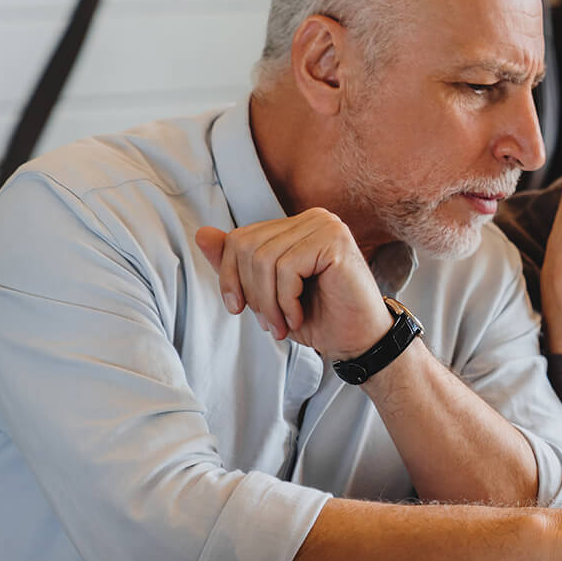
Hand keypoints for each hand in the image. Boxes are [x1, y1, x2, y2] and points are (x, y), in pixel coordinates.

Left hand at [195, 209, 390, 359]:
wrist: (359, 342)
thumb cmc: (319, 318)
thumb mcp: (266, 293)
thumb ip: (237, 265)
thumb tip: (202, 234)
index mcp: (296, 225)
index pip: (239, 238)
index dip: (230, 277)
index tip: (240, 309)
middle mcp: (312, 218)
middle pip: (247, 246)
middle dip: (250, 292)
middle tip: (269, 323)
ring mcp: (326, 226)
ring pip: (264, 259)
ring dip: (268, 302)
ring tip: (284, 325)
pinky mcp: (334, 241)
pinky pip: (287, 268)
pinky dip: (286, 301)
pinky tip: (299, 316)